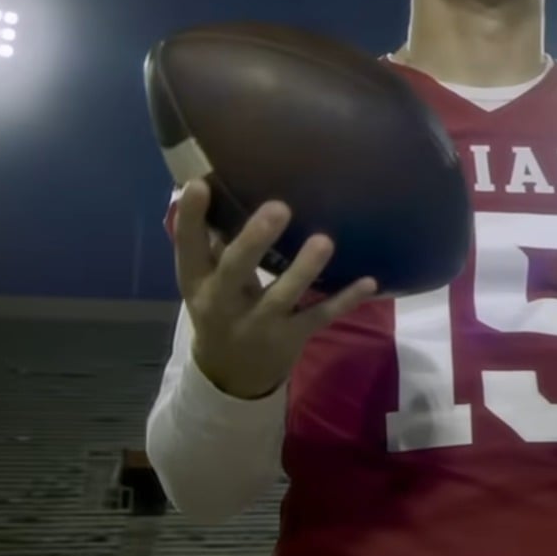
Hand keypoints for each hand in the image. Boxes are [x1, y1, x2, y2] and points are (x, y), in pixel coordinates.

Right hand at [172, 179, 383, 399]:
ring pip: (281, 296)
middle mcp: (223, 302)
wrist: (230, 374)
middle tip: (278, 208)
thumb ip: (211, 239)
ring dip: (304, 269)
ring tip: (324, 241)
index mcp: (198, 281)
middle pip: (234, 270)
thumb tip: (217, 181)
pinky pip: (319, 316)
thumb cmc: (221, 305)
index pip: (188, 247)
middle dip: (254, 240)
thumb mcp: (205, 279)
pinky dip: (345, 300)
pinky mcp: (291, 337)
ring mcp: (259, 323)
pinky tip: (368, 282)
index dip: (190, 218)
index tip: (199, 184)